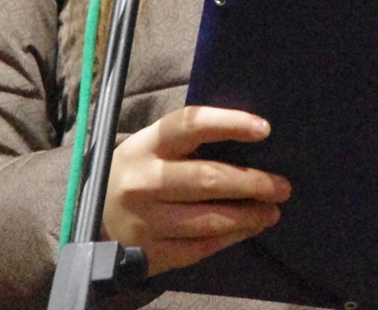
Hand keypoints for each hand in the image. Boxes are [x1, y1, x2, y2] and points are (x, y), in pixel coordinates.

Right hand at [101, 106, 290, 275]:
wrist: (95, 217)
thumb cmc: (140, 172)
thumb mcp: (152, 146)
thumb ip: (190, 140)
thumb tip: (251, 136)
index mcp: (146, 146)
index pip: (190, 124)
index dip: (230, 124)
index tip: (264, 130)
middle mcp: (142, 182)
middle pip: (208, 178)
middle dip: (253, 183)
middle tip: (282, 187)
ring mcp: (145, 221)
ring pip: (209, 219)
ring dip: (249, 216)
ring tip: (272, 211)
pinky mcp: (150, 252)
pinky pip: (201, 247)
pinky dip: (231, 238)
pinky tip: (248, 229)